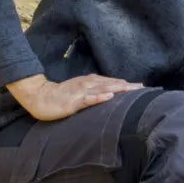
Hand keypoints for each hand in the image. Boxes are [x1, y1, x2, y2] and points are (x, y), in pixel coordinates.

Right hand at [7, 73, 142, 120]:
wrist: (39, 96)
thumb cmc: (61, 96)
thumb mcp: (81, 92)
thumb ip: (94, 92)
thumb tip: (110, 95)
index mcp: (91, 82)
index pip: (113, 82)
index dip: (128, 85)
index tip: (143, 87)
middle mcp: (88, 84)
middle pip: (112, 84)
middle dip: (128, 86)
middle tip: (144, 88)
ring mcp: (81, 92)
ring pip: (103, 89)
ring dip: (118, 89)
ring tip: (132, 90)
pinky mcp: (73, 101)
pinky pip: (88, 99)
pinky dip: (99, 97)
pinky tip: (109, 97)